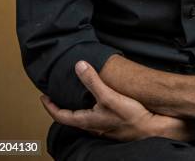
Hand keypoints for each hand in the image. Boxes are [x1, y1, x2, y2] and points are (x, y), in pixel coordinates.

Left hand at [40, 60, 160, 140]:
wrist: (151, 129)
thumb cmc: (130, 116)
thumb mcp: (109, 95)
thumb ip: (93, 81)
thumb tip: (78, 65)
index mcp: (87, 121)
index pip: (61, 116)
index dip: (50, 106)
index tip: (43, 97)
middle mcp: (92, 127)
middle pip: (70, 118)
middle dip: (61, 107)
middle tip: (55, 95)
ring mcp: (102, 127)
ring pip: (83, 119)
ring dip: (75, 108)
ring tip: (74, 95)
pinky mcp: (112, 125)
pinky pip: (94, 117)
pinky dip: (88, 108)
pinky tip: (96, 101)